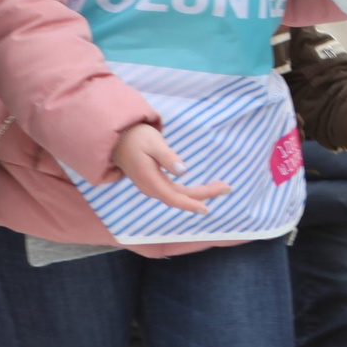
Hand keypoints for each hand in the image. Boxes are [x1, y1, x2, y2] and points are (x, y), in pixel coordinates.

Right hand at [111, 125, 232, 214]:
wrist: (119, 139)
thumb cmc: (137, 138)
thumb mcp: (153, 143)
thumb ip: (167, 157)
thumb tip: (182, 171)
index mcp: (150, 181)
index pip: (173, 197)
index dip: (190, 204)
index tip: (207, 208)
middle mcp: (151, 188)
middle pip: (181, 197)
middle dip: (205, 194)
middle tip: (227, 188)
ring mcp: (153, 187)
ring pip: (179, 195)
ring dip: (200, 193)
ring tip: (221, 187)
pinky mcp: (155, 183)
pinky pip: (175, 192)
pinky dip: (191, 191)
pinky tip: (203, 189)